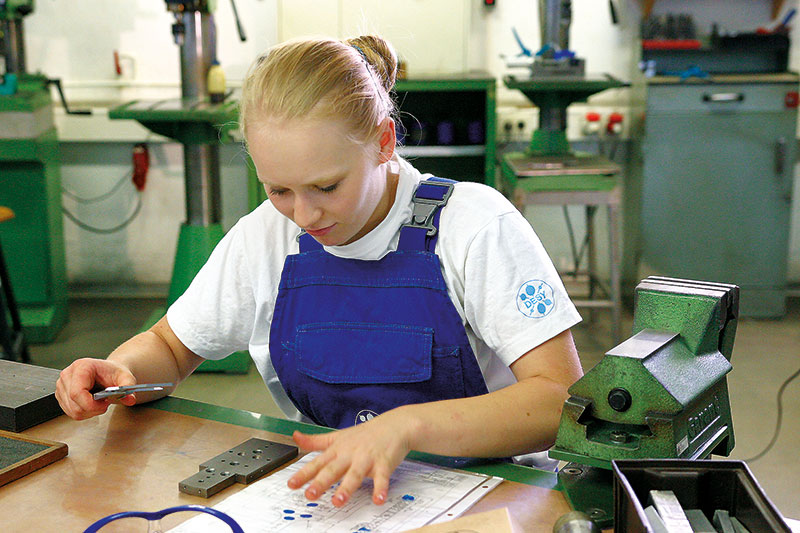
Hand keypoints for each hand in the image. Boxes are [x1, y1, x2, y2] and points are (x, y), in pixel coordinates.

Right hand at [56, 358, 137, 419]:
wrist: (108, 372)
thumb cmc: (114, 373)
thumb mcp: (125, 378)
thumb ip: (128, 387)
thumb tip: (130, 399)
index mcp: (81, 366)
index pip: (77, 393)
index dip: (92, 404)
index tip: (105, 403)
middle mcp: (67, 374)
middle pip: (74, 404)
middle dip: (93, 409)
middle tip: (105, 403)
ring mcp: (61, 385)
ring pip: (72, 411)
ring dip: (89, 412)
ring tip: (99, 402)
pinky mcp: (61, 395)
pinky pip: (70, 412)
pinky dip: (84, 412)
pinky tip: (91, 403)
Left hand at [287, 409, 414, 506]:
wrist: (394, 426)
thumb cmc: (364, 435)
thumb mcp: (337, 436)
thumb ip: (315, 441)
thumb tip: (295, 437)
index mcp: (337, 450)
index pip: (317, 463)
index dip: (304, 474)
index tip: (291, 484)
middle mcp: (350, 454)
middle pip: (333, 469)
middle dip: (321, 482)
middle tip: (310, 494)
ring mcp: (367, 458)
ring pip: (355, 474)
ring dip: (346, 488)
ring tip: (338, 501)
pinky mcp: (384, 463)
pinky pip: (382, 477)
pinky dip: (380, 488)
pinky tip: (378, 499)